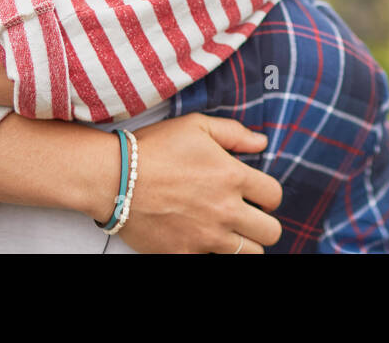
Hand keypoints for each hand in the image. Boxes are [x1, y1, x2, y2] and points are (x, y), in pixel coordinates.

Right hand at [111, 113, 282, 253]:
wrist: (114, 178)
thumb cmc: (154, 148)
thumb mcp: (197, 125)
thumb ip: (234, 133)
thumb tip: (262, 142)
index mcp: (232, 176)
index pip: (274, 196)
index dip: (268, 195)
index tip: (256, 194)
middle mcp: (226, 210)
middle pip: (271, 232)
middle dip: (263, 224)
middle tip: (247, 217)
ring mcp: (206, 237)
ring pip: (250, 254)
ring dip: (243, 243)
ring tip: (228, 232)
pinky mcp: (184, 254)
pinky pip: (213, 263)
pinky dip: (211, 253)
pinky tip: (201, 240)